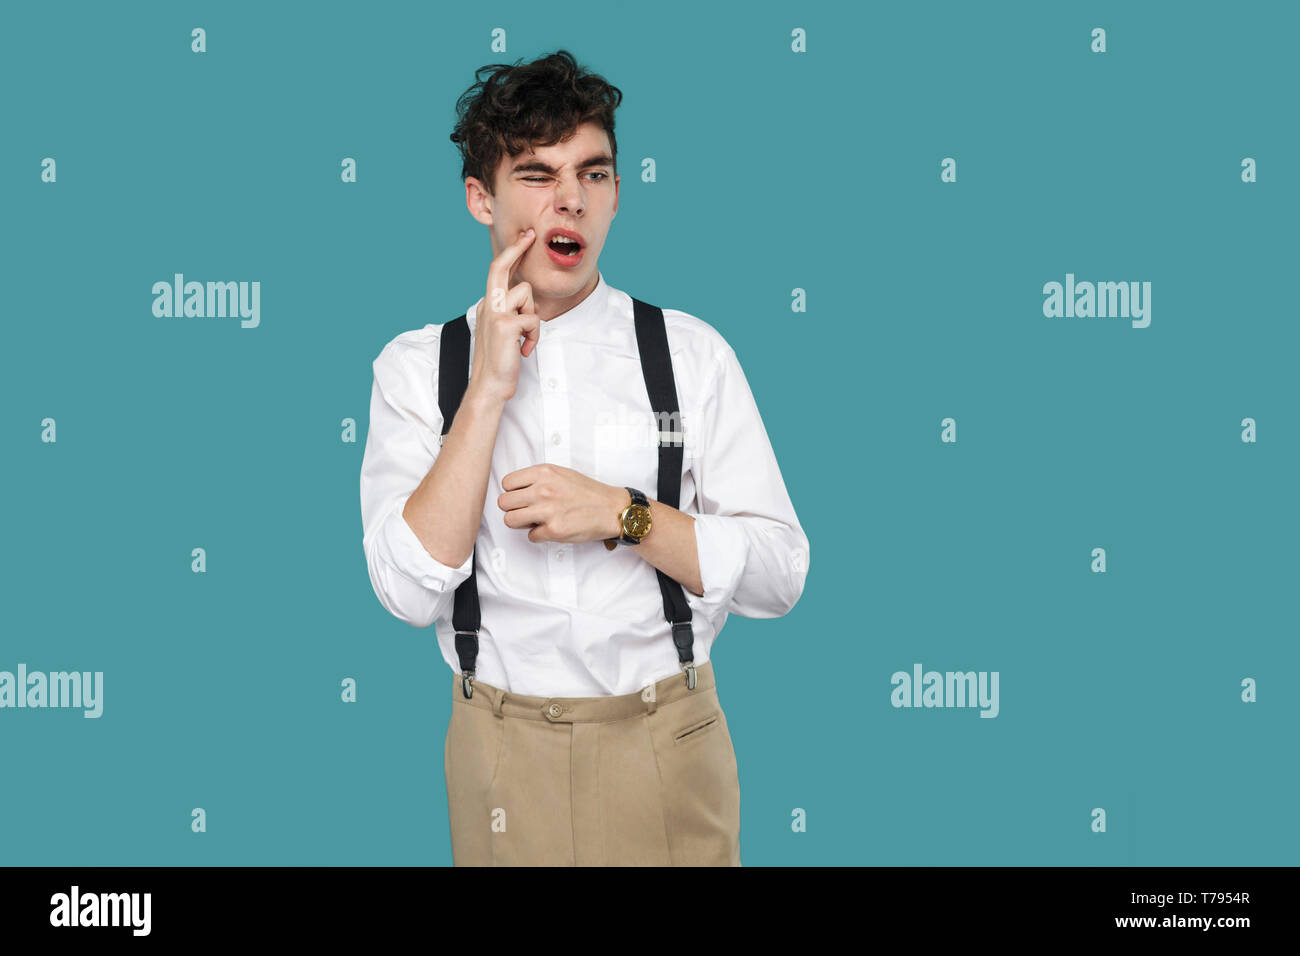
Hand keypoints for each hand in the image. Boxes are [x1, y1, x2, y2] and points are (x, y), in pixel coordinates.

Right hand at [468, 227, 539, 405]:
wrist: (489, 385)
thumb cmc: (500, 361)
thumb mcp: (504, 332)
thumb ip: (512, 313)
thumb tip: (529, 302)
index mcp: (488, 304)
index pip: (498, 272)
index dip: (511, 252)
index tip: (524, 237)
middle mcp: (487, 304)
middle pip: (500, 267)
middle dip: (516, 248)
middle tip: (531, 234)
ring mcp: (494, 312)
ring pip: (526, 294)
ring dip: (533, 318)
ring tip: (524, 339)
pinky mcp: (505, 324)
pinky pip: (534, 319)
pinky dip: (534, 336)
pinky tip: (524, 350)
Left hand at [497, 464, 626, 543]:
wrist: (611, 509)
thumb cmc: (588, 492)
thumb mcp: (561, 474)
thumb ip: (538, 479)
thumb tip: (516, 491)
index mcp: (544, 473)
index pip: (507, 483)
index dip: (512, 492)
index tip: (520, 497)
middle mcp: (543, 490)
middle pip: (504, 503)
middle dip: (513, 508)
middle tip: (525, 511)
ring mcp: (548, 511)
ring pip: (510, 520)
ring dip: (520, 523)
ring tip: (534, 521)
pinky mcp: (554, 530)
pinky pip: (530, 536)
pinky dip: (538, 535)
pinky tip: (550, 528)